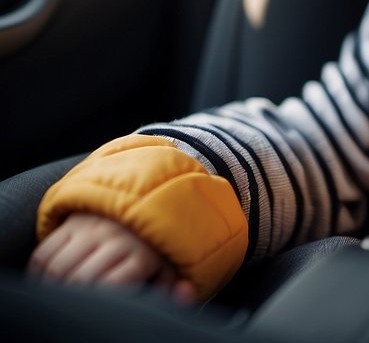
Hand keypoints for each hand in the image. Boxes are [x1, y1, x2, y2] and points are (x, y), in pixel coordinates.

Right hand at [28, 212, 196, 303]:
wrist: (140, 205)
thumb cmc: (152, 249)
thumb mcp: (167, 266)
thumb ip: (170, 286)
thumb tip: (183, 292)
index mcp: (139, 253)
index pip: (110, 284)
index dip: (97, 301)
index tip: (94, 309)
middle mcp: (114, 238)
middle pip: (79, 278)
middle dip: (71, 298)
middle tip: (69, 306)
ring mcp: (90, 228)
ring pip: (57, 267)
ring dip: (51, 287)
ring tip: (56, 298)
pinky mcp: (71, 222)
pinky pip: (44, 252)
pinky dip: (38, 272)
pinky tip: (45, 283)